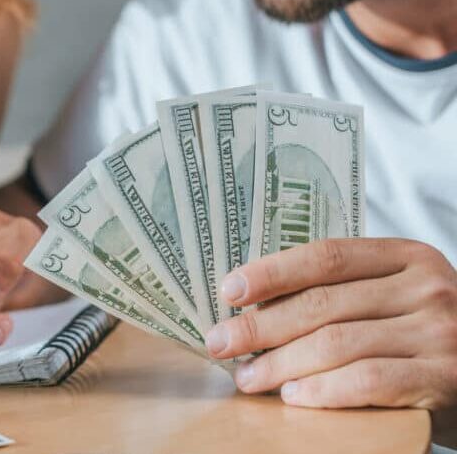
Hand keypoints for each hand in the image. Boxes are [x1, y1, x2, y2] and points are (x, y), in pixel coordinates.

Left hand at [205, 238, 456, 409]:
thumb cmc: (425, 337)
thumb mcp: (397, 299)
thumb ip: (345, 293)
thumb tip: (252, 304)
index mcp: (408, 258)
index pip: (327, 256)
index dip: (272, 272)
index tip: (228, 290)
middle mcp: (428, 288)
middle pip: (324, 303)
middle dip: (261, 326)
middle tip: (220, 344)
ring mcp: (441, 333)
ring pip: (338, 343)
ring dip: (281, 363)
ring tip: (247, 378)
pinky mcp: (446, 378)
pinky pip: (370, 381)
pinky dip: (324, 390)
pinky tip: (293, 397)